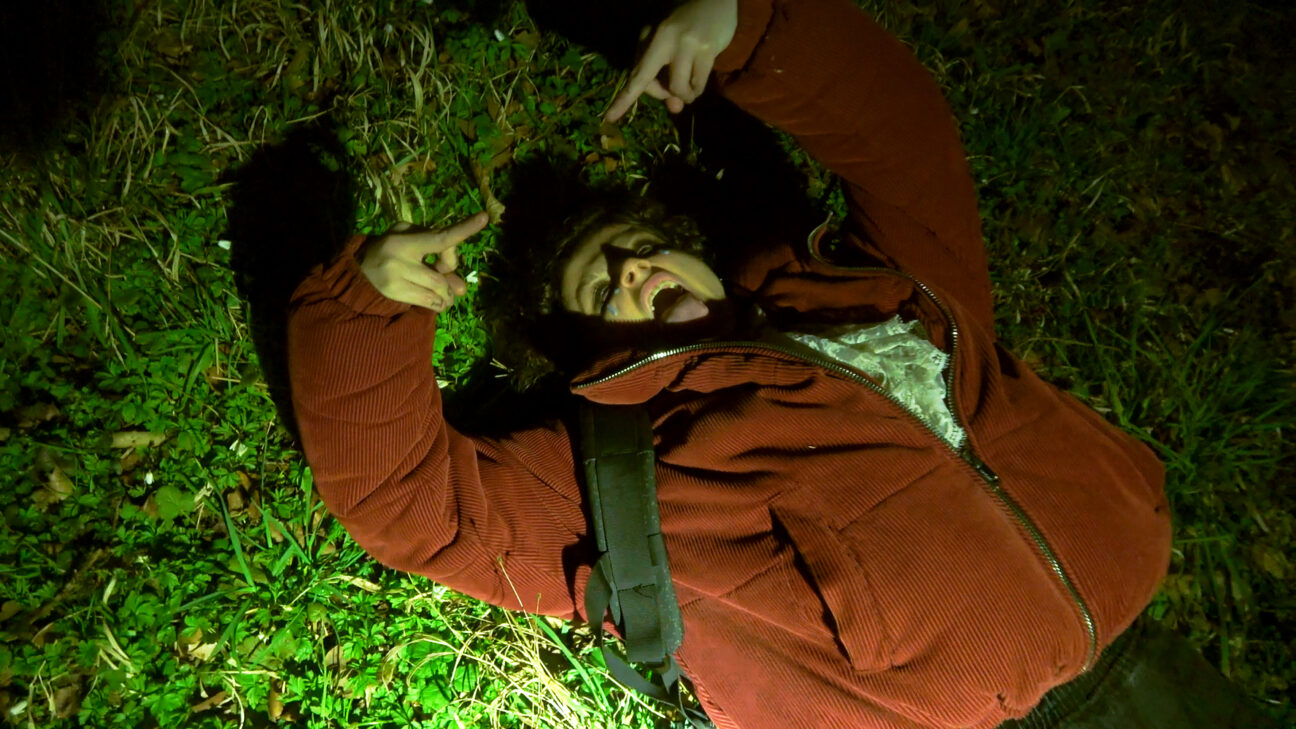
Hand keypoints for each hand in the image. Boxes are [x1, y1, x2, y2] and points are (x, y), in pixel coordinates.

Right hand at [358, 212, 487, 310]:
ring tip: (446, 296)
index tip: (484, 218)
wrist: (357, 272)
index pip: (440, 237)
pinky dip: (438, 304)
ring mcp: (396, 277)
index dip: (463, 230)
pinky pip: (428, 302)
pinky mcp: (393, 293)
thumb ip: (438, 256)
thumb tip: (462, 288)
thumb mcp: (410, 241)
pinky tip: (437, 303)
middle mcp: (400, 257)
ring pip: (437, 290)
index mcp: (406, 239)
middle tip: (452, 283)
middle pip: (441, 275)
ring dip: (447, 295)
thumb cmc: (390, 251)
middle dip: (450, 279)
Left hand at [604, 0, 737, 121]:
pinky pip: (698, 84)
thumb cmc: (686, 27)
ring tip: (691, 84)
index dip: (623, 98)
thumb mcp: (667, 48)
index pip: (635, 73)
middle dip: (662, 93)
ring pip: (678, 89)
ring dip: (685, 94)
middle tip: (673, 90)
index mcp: (648, 37)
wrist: (714, 1)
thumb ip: (664, 77)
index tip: (609, 118)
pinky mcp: (706, 49)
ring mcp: (685, 44)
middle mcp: (663, 39)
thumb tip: (675, 107)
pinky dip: (698, 88)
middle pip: (652, 84)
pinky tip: (700, 76)